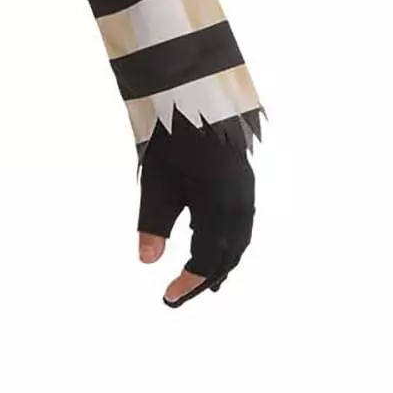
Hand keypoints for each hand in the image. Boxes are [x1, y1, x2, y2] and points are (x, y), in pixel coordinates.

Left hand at [136, 116, 254, 308]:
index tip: (168, 297)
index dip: (190, 281)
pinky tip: (212, 248)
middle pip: (229, 254)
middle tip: (180, 297)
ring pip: (239, 240)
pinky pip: (241, 223)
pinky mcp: (243, 182)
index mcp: (218, 204)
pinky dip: (228, 243)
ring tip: (204, 284)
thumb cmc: (170, 138)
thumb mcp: (156, 183)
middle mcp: (239, 201)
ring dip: (221, 263)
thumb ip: (153, 224)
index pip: (208, 258)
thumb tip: (147, 260)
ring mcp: (246, 191)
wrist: (192, 95)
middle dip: (206, 279)